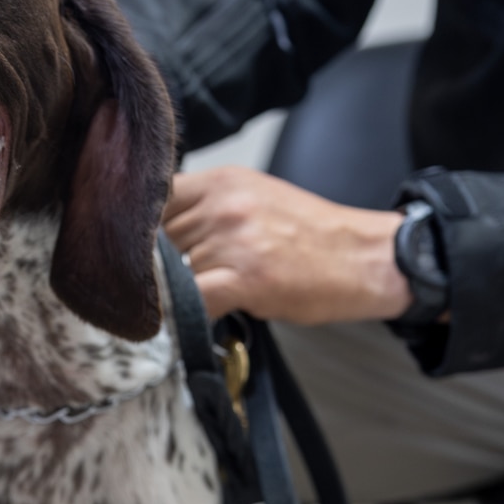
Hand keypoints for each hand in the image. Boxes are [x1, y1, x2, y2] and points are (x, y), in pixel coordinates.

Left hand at [163, 165, 412, 324]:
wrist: (366, 258)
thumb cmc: (312, 238)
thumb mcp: (255, 200)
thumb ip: (205, 210)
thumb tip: (154, 239)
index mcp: (221, 181)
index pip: (150, 202)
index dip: (139, 235)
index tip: (137, 257)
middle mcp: (223, 204)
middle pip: (154, 240)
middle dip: (156, 269)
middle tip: (172, 288)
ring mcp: (233, 239)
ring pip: (169, 273)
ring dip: (173, 295)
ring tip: (199, 302)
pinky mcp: (245, 277)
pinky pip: (190, 300)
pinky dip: (182, 316)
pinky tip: (191, 322)